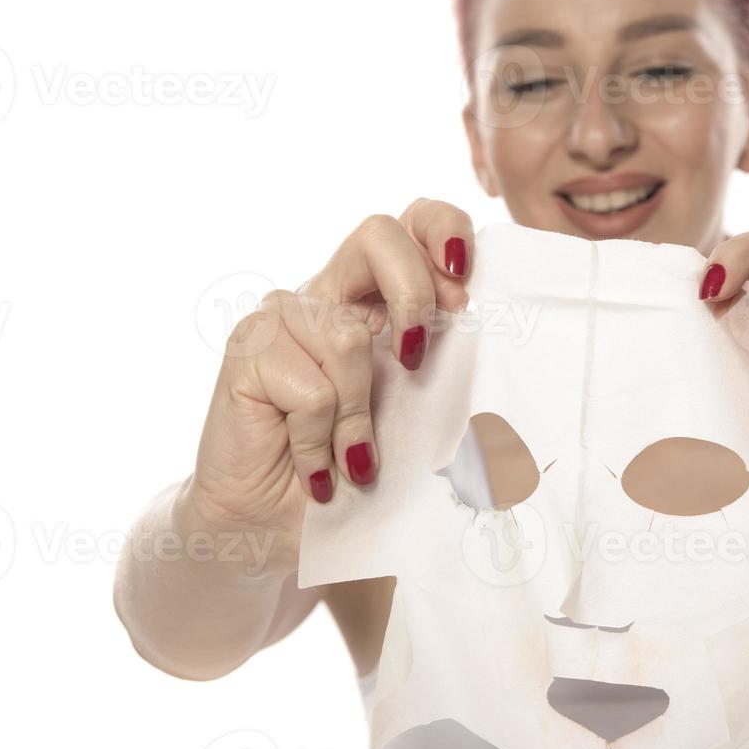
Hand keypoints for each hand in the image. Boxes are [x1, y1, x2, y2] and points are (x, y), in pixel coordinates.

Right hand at [184, 198, 474, 573]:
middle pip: (378, 234)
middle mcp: (328, 292)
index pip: (413, 222)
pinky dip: (321, 443)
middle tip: (416, 360)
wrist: (268, 527)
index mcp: (374, 296)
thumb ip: (441, 376)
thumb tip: (502, 368)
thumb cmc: (348, 471)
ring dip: (357, 419)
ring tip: (349, 462)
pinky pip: (310, 391)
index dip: (444, 232)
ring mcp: (283, 316)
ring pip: (347, 339)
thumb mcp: (411, 420)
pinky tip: (314, 471)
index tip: (464, 293)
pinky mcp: (247, 349)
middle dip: (412, 294)